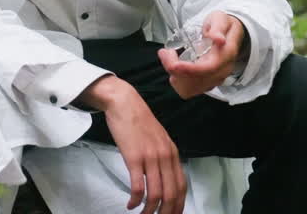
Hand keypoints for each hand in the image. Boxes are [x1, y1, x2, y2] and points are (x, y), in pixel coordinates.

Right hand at [78, 76, 185, 213]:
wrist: (124, 103)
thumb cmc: (138, 121)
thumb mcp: (158, 139)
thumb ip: (163, 156)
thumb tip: (163, 176)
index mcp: (172, 153)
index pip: (181, 186)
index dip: (179, 205)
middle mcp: (165, 157)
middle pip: (171, 193)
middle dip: (167, 212)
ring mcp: (150, 157)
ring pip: (156, 193)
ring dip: (150, 210)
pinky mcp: (134, 157)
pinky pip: (138, 186)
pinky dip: (136, 200)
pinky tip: (131, 205)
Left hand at [157, 11, 246, 99]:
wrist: (229, 33)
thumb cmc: (222, 24)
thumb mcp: (220, 19)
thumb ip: (218, 28)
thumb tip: (218, 39)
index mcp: (225, 56)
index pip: (208, 69)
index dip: (190, 70)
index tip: (174, 64)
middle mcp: (221, 71)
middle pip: (195, 81)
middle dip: (175, 69)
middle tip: (165, 52)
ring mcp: (215, 79)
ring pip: (190, 89)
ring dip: (175, 76)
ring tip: (169, 58)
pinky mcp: (207, 83)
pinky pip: (189, 91)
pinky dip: (177, 82)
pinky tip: (175, 68)